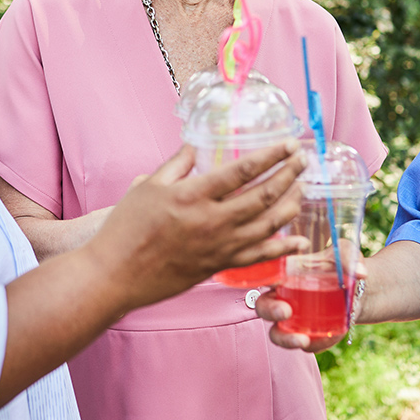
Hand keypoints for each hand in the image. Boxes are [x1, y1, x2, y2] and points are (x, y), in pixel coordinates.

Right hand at [88, 141, 307, 311]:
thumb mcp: (148, 186)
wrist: (115, 275)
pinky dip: (282, 248)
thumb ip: (177, 164)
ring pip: (267, 225)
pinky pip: (259, 257)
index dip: (272, 156)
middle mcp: (212, 221)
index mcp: (193, 195)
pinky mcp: (218, 266)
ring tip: (303, 189)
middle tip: (304, 160)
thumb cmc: (126, 228)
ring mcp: (218, 247)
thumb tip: (196, 144)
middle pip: (263, 196)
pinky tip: (298, 240)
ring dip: (290, 205)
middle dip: (289, 175)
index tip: (289, 144)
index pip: (243, 171)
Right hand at [256, 257, 367, 352]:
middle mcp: (283, 297)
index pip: (264, 275)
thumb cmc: (345, 266)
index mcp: (285, 273)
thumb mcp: (346, 253)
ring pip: (278, 333)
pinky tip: (327, 339)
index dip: (262, 279)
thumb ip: (347, 256)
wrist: (362, 291)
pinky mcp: (310, 335)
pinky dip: (315, 345)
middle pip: (263, 306)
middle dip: (270, 311)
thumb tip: (361, 273)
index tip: (275, 282)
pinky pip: (307, 344)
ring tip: (302, 340)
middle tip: (285, 312)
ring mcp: (294, 320)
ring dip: (285, 339)